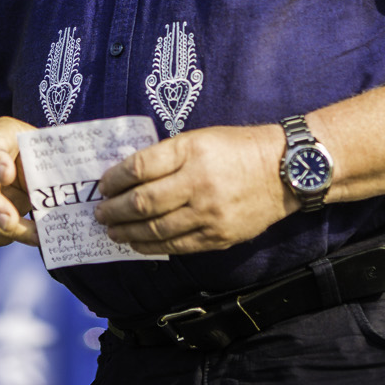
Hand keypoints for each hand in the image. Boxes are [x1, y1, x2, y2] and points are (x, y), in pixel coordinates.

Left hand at [94, 123, 292, 253]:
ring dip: (127, 232)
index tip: (103, 185)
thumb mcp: (202, 138)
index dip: (115, 179)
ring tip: (112, 231)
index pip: (140, 168)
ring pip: (155, 229)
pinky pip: (176, 245)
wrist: (285, 170)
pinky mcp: (217, 236)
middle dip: (114, 210)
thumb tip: (130, 176)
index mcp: (191, 151)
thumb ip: (168, 156)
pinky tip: (137, 243)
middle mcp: (198, 183)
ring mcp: (208, 213)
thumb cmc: (239, 148)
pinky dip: (151, 246)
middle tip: (99, 213)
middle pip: (142, 202)